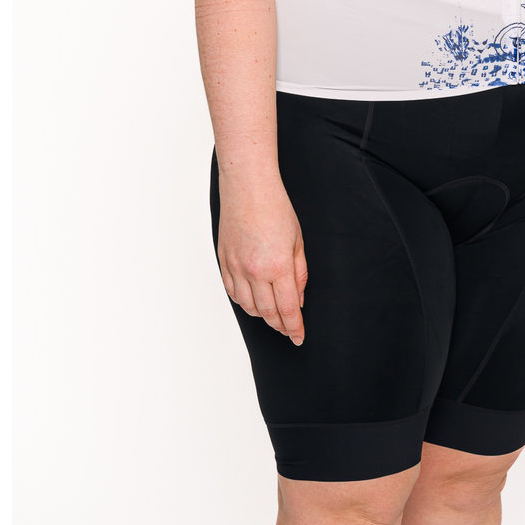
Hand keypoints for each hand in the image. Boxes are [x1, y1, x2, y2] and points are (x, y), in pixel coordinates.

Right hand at [217, 178, 307, 344]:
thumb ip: (300, 273)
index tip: (298, 337)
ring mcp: (236, 267)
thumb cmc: (276, 208)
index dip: (294, 327)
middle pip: (267, 312)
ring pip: (248, 307)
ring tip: (273, 315)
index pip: (287, 309)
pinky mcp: (224, 261)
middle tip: (288, 330)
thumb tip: (298, 299)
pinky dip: (244, 301)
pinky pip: (232, 292)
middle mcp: (255, 271)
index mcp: (278, 266)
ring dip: (262, 315)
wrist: (248, 187)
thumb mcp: (298, 241)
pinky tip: (253, 300)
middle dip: (280, 326)